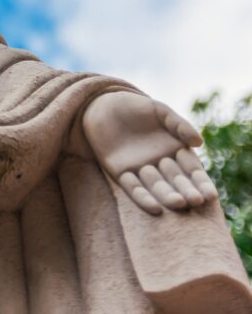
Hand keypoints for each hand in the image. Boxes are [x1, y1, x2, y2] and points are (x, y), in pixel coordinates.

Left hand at [83, 90, 218, 214]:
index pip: (192, 170)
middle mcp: (160, 164)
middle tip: (196, 202)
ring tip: (179, 203)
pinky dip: (143, 198)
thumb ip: (179, 125)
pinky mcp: (119, 173)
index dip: (200, 182)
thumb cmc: (136, 107)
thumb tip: (199, 143)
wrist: (103, 105)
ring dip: (166, 196)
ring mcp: (140, 170)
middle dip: (186, 191)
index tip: (210, 194)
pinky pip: (132, 188)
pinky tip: (155, 208)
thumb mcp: (160, 111)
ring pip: (156, 186)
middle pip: (176, 181)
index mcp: (175, 150)